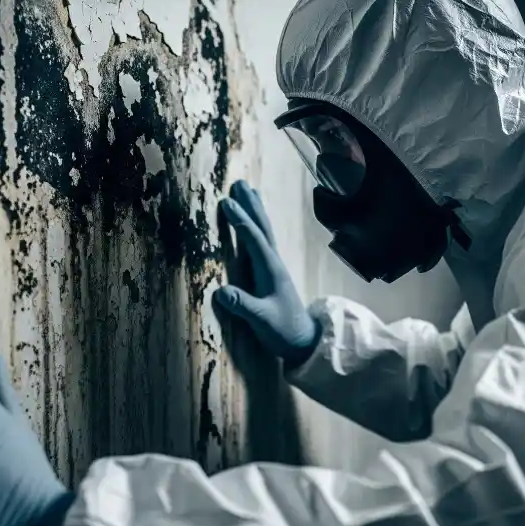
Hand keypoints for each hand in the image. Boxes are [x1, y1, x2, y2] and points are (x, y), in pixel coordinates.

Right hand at [213, 180, 319, 367]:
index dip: (240, 220)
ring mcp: (273, 267)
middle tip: (238, 184)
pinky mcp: (271, 274)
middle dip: (250, 206)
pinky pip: (262, 242)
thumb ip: (244, 306)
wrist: (304, 341)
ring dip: (254, 211)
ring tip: (247, 191)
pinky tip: (252, 224)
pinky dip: (256, 227)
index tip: (226, 202)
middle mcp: (274, 264)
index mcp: (271, 270)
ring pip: (264, 232)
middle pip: (262, 228)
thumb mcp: (262, 321)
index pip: (254, 239)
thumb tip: (220, 292)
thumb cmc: (283, 331)